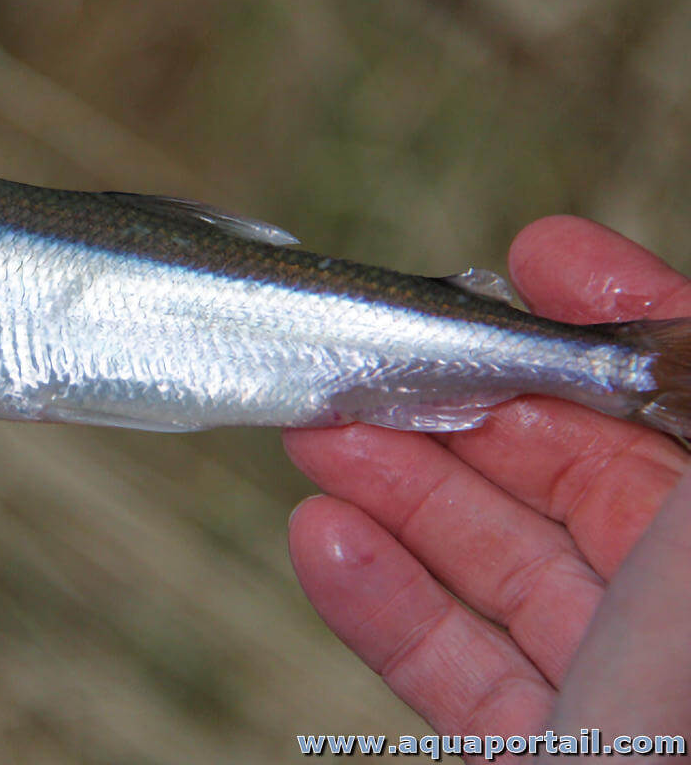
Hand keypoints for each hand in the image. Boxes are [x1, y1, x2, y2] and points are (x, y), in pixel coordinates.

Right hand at [286, 217, 690, 756]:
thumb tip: (683, 327)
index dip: (624, 323)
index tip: (538, 257)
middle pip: (584, 482)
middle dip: (470, 406)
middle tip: (377, 353)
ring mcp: (630, 702)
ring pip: (508, 572)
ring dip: (402, 495)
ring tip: (317, 431)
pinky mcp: (551, 756)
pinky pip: (462, 672)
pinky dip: (385, 605)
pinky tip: (325, 541)